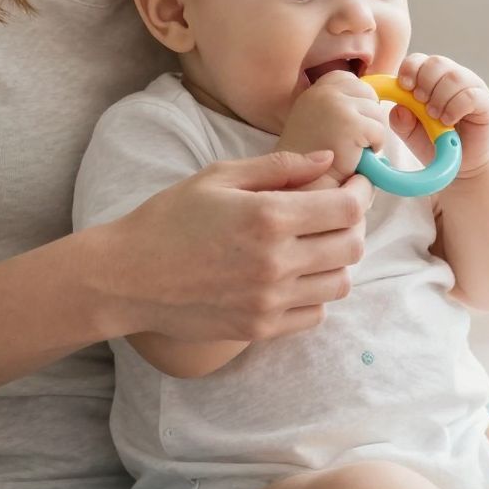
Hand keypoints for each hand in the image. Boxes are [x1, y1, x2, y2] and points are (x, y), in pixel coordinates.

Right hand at [90, 150, 372, 342]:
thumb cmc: (169, 219)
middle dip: (354, 225)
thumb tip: (327, 160)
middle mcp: (276, 262)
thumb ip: (278, 167)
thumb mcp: (218, 177)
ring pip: (339, 284)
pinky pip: (314, 314)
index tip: (356, 185)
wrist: (127, 277)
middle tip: (339, 214)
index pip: (347, 209)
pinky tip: (296, 276)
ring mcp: (270, 300)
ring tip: (317, 245)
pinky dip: (316, 294)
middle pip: (352, 247)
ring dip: (337, 261)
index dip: (361, 193)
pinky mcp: (260, 328)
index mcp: (268, 217)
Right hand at [279, 71, 385, 183]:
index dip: (358, 105)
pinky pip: (380, 131)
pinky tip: (356, 156)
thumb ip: (338, 103)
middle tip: (352, 140)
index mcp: (317, 88)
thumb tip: (373, 95)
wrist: (301, 183)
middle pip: (369, 94)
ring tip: (352, 149)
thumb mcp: (318, 118)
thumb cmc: (312, 157)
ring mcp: (336, 105)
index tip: (347, 125)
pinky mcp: (350, 124)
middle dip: (368, 118)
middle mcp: (324, 91)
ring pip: (378, 112)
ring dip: (372, 133)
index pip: (353, 82)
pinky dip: (375, 146)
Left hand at [392, 53, 488, 174]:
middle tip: (421, 103)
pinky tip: (449, 121)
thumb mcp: (410, 134)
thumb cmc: (434, 143)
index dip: (410, 69)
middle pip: (436, 62)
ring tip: (435, 116)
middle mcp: (451, 77)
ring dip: (439, 97)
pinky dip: (455, 108)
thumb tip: (399, 108)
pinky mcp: (485, 101)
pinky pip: (471, 95)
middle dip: (425, 82)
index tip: (404, 86)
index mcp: (430, 78)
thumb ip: (401, 122)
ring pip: (454, 77)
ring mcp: (470, 87)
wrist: (460, 164)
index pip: (418, 60)